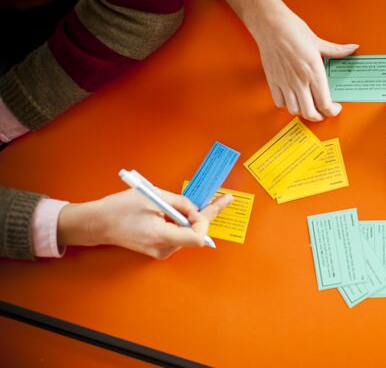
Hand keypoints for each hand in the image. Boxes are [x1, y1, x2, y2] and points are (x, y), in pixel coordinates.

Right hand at [58, 189, 232, 259]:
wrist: (98, 223)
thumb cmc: (120, 209)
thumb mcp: (153, 197)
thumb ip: (179, 202)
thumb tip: (196, 208)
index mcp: (161, 236)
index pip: (197, 237)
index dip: (205, 220)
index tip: (207, 204)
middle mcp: (163, 248)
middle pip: (196, 234)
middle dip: (206, 214)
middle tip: (225, 198)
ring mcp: (161, 251)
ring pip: (188, 234)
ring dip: (193, 217)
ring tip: (193, 202)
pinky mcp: (159, 249)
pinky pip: (179, 235)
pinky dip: (183, 222)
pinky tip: (183, 211)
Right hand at [250, 0, 357, 120]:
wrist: (270, 24)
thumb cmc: (293, 30)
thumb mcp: (318, 41)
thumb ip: (336, 50)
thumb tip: (352, 49)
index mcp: (314, 71)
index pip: (325, 103)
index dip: (332, 111)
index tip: (335, 108)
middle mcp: (300, 80)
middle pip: (310, 112)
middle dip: (319, 116)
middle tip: (323, 112)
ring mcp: (285, 83)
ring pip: (295, 110)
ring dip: (303, 111)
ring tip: (308, 104)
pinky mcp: (273, 81)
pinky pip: (279, 102)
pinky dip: (287, 104)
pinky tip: (292, 97)